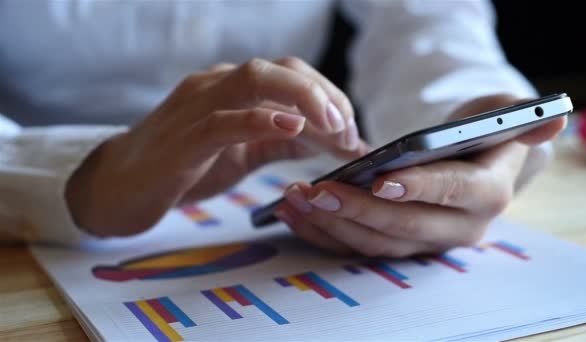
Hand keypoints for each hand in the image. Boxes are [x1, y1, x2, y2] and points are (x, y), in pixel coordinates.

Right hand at [66, 57, 366, 236]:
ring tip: (334, 127)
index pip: (290, 74)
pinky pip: (224, 120)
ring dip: (304, 99)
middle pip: (279, 68)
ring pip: (254, 80)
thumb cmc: (182, 167)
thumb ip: (281, 144)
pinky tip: (291, 128)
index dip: (329, 96)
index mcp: (231, 89)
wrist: (117, 188)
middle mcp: (216, 87)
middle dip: (324, 94)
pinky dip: (261, 120)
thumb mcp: (242, 154)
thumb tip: (330, 141)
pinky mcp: (182, 140)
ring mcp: (196, 107)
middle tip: (349, 131)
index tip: (353, 132)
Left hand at [276, 94, 566, 256]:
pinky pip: (357, 244)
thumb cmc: (482, 134)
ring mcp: (425, 242)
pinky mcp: (398, 245)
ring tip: (296, 198)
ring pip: (376, 241)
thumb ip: (521, 117)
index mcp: (486, 195)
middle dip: (358, 210)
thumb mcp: (504, 116)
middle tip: (318, 191)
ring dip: (333, 223)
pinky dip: (324, 232)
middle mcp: (458, 228)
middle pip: (404, 225)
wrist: (471, 162)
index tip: (380, 181)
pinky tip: (294, 213)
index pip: (451, 193)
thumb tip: (550, 121)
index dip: (418, 188)